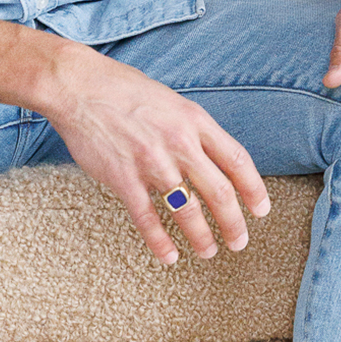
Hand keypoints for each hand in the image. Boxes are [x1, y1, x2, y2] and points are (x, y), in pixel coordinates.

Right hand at [38, 41, 269, 265]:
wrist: (79, 86)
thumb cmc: (123, 89)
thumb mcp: (171, 100)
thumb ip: (191, 128)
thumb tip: (210, 157)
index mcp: (194, 120)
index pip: (236, 159)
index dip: (254, 188)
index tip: (261, 209)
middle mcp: (179, 142)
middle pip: (219, 192)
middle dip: (234, 223)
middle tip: (239, 241)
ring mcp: (152, 162)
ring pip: (188, 210)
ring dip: (202, 237)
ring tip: (208, 251)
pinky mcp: (124, 178)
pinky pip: (148, 218)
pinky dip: (160, 241)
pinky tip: (169, 255)